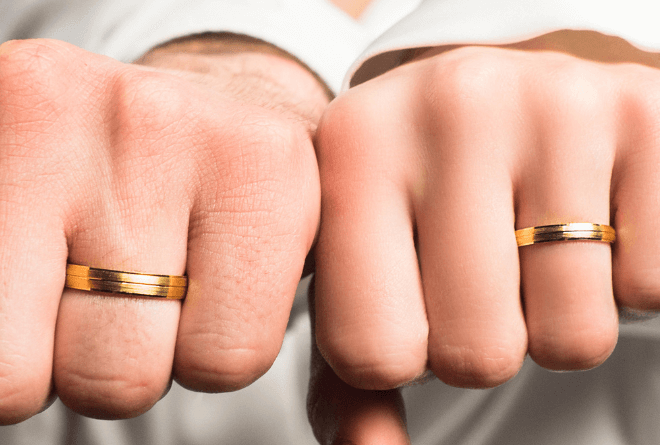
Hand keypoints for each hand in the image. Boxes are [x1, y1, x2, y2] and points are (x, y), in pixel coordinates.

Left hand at [0, 35, 326, 427]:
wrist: (195, 118)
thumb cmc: (63, 194)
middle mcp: (23, 103)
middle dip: (32, 375)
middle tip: (66, 305)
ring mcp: (147, 123)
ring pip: (112, 381)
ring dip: (124, 362)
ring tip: (138, 284)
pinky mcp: (256, 160)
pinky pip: (222, 360)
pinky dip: (211, 350)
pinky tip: (205, 279)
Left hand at [309, 31, 659, 442]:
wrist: (491, 102)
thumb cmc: (415, 204)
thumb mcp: (359, 271)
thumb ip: (349, 379)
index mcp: (355, 147)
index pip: (372, 351)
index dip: (401, 356)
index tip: (408, 304)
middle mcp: (449, 106)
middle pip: (477, 353)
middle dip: (482, 342)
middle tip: (480, 274)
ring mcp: (556, 101)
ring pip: (573, 336)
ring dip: (553, 318)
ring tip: (532, 246)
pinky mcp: (645, 113)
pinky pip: (652, 289)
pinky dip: (622, 283)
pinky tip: (590, 222)